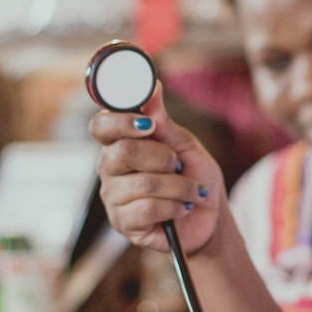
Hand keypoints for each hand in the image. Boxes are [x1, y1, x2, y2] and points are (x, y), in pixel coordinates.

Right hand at [90, 82, 227, 255]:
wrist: (210, 217)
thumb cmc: (195, 176)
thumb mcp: (186, 146)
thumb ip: (164, 122)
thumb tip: (153, 88)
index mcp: (120, 143)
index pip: (102, 126)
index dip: (121, 122)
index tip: (149, 126)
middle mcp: (110, 169)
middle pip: (123, 152)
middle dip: (163, 157)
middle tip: (179, 165)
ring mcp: (113, 198)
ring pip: (143, 184)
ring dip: (179, 186)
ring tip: (192, 191)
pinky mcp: (123, 224)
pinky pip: (147, 209)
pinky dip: (174, 207)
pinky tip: (182, 208)